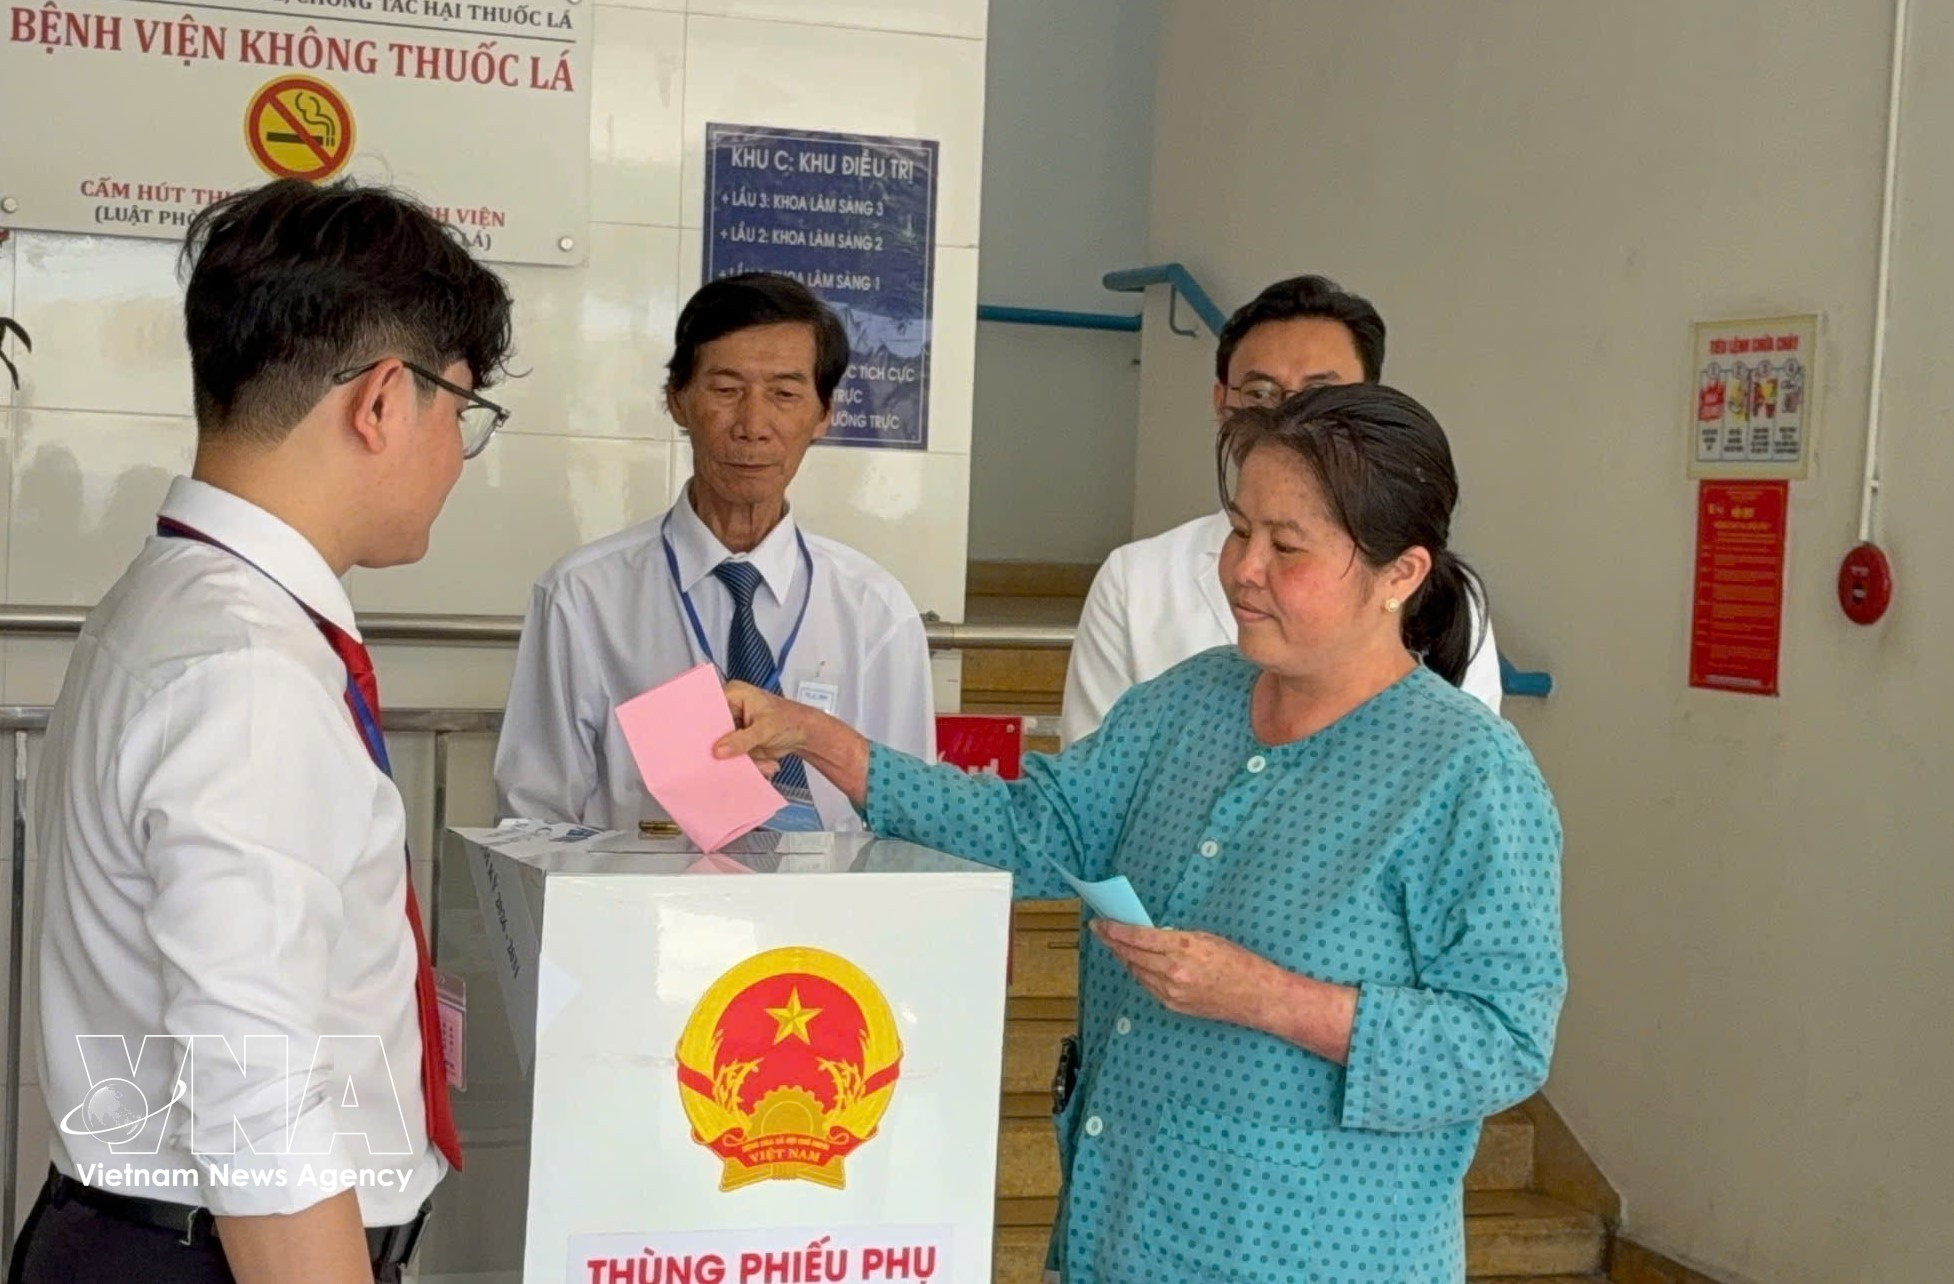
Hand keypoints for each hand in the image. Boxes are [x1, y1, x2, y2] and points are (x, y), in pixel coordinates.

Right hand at [714, 681, 807, 771]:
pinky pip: (731, 755)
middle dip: (722, 748)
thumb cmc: (790, 720)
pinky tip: (765, 763)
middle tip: (734, 757)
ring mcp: (732, 727)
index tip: (706, 743)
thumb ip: (742, 740)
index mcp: (734, 694)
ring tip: (760, 759)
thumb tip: (719, 750)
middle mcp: (730, 709)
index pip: (710, 708)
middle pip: (712, 730)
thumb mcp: (765, 729)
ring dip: (738, 758)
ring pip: (721, 746)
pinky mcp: (737, 742)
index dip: (705, 726)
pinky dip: (745, 763)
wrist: (804, 734)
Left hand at [1092, 920, 1357, 1061]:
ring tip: (1115, 945)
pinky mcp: (1174, 1006)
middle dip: (1112, 942)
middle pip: (1131, 955)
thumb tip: (1150, 935)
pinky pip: (1148, 986)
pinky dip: (1139, 973)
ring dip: (1124, 958)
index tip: (1100, 922)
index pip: (1137, 938)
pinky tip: (1136, 964)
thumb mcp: (1207, 938)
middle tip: (1100, 930)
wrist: (1257, 997)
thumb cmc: (1239, 961)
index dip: (1114, 930)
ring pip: (1136, 972)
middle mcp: (1173, 972)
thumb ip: (1176, 937)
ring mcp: (1172, 992)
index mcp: (1183, 948)